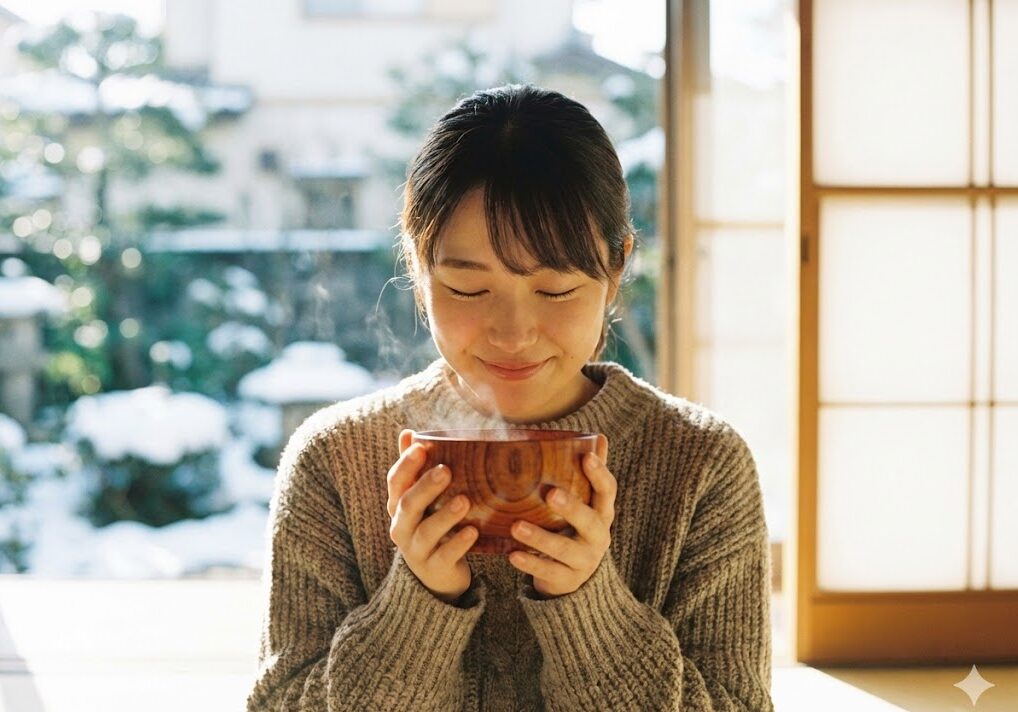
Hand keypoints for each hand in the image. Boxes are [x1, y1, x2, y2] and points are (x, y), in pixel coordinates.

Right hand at [387, 429, 476, 603]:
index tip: (422, 448)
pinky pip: (445, 556)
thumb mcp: (420, 499)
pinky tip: (472, 531)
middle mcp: (401, 527)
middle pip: (408, 505)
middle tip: (447, 470)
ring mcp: (416, 550)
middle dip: (426, 487)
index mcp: (398, 505)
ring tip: (465, 500)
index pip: (395, 482)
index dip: (406, 465)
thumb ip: (414, 469)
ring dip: (445, 515)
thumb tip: (407, 432)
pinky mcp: (434, 568)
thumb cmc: (430, 526)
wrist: (436, 575)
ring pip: (426, 532)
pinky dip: (458, 543)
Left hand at [507, 434, 613, 598]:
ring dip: (540, 538)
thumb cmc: (576, 528)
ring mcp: (584, 561)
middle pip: (589, 521)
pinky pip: (548, 571)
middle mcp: (598, 537)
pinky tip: (512, 554)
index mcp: (602, 513)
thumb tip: (600, 437)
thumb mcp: (587, 504)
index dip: (599, 474)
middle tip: (551, 494)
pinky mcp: (567, 579)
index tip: (586, 457)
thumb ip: (591, 475)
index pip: (607, 492)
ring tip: (516, 526)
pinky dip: (530, 563)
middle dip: (572, 508)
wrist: (576, 577)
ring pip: (564, 550)